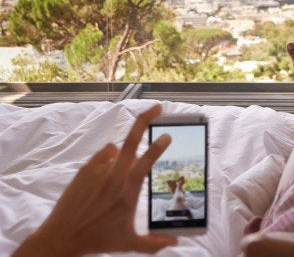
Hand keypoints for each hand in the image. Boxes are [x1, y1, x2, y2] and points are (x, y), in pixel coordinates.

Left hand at [13, 104, 176, 255]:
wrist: (61, 237)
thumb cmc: (97, 240)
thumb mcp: (130, 243)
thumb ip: (154, 243)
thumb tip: (175, 244)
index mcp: (128, 190)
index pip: (146, 161)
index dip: (158, 146)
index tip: (167, 136)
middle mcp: (113, 175)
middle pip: (131, 140)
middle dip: (145, 120)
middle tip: (157, 107)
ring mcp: (97, 170)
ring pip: (117, 149)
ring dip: (126, 152)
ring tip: (127, 166)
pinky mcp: (84, 171)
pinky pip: (103, 154)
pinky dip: (110, 156)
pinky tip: (111, 166)